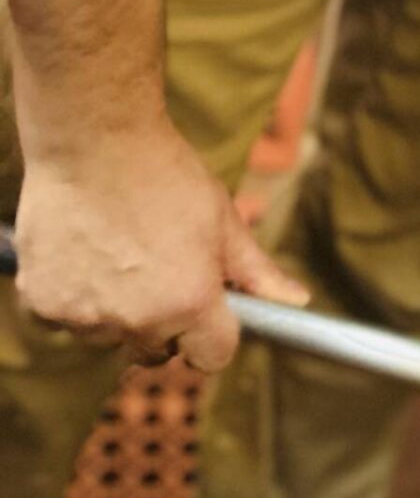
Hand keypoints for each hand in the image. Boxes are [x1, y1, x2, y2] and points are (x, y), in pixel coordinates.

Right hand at [12, 125, 308, 369]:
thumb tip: (297, 300)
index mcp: (190, 303)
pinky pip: (66, 320)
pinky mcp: (44, 304)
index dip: (213, 336)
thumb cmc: (164, 175)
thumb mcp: (222, 220)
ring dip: (116, 310)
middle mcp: (138, 321)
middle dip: (164, 323)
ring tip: (119, 249)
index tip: (207, 313)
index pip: (212, 357)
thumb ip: (256, 271)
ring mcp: (87, 317)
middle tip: (159, 270)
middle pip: (157, 351)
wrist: (93, 140)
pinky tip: (85, 251)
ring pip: (109, 335)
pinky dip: (75, 296)